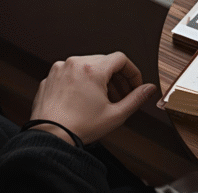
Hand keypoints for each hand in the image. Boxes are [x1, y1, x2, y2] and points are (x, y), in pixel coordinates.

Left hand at [30, 52, 156, 144]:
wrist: (48, 138)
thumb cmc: (78, 127)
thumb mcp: (116, 114)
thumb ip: (136, 98)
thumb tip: (149, 89)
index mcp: (92, 69)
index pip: (121, 59)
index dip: (132, 72)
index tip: (135, 85)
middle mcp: (74, 64)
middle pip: (105, 62)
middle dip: (117, 78)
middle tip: (121, 95)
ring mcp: (60, 70)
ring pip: (87, 66)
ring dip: (100, 79)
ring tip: (103, 99)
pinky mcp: (49, 78)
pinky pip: (71, 74)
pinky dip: (81, 82)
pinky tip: (85, 100)